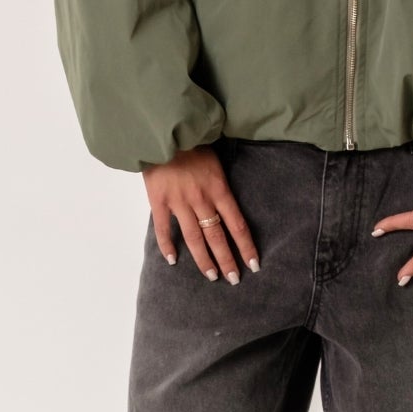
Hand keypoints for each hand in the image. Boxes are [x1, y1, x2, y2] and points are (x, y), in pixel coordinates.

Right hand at [142, 145, 259, 282]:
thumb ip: (221, 184)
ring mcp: (179, 202)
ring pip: (194, 238)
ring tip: (211, 276)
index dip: (246, 247)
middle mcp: (201, 199)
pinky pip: (163, 229)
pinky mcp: (158, 201)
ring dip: (203, 259)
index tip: (254, 264)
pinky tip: (173, 260)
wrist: (164, 132)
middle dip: (227, 260)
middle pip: (217, 237)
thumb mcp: (217, 161)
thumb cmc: (193, 143)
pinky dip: (167, 246)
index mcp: (219, 189)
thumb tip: (229, 206)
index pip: (237, 225)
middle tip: (233, 279)